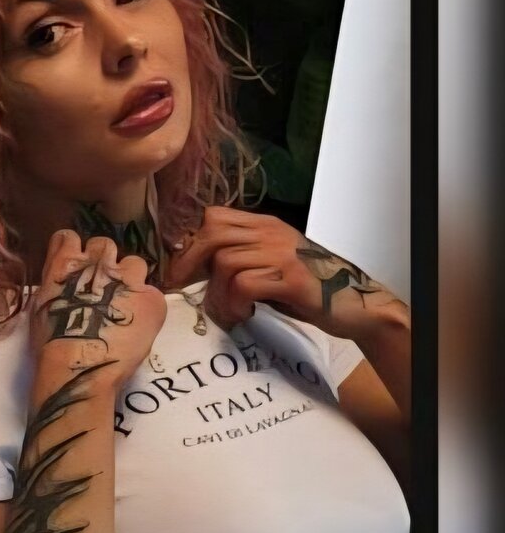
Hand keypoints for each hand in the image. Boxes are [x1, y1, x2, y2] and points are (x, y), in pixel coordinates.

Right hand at [31, 230, 166, 389]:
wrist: (78, 368)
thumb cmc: (50, 346)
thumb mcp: (40, 308)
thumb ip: (55, 286)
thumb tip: (64, 285)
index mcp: (65, 263)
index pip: (69, 237)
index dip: (73, 252)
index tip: (75, 267)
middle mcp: (98, 262)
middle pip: (104, 244)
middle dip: (103, 262)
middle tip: (101, 288)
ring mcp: (128, 279)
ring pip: (135, 263)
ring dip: (129, 280)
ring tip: (124, 306)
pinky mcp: (153, 299)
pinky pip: (153, 294)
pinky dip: (146, 307)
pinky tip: (137, 326)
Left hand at [165, 206, 404, 339]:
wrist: (353, 305)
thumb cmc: (306, 290)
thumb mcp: (268, 266)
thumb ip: (238, 261)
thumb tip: (194, 270)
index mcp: (264, 226)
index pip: (213, 217)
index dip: (189, 243)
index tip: (180, 271)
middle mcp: (272, 233)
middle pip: (212, 233)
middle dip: (189, 264)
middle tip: (183, 290)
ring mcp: (283, 253)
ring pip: (225, 262)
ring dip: (217, 294)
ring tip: (227, 311)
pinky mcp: (291, 278)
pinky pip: (245, 284)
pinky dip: (235, 304)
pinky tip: (244, 314)